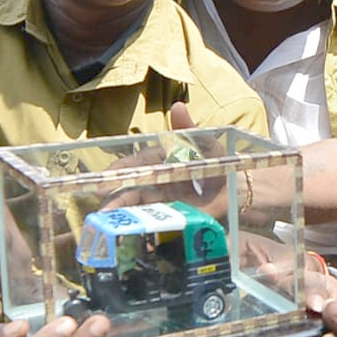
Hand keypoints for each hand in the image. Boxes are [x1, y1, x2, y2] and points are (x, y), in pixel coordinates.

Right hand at [98, 103, 228, 214]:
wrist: (236, 189)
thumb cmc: (217, 163)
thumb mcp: (205, 144)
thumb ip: (190, 129)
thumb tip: (178, 107)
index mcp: (160, 160)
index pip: (136, 163)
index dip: (120, 169)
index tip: (106, 175)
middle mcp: (157, 180)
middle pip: (132, 186)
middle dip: (115, 193)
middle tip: (100, 199)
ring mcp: (162, 200)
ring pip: (138, 204)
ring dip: (122, 210)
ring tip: (107, 216)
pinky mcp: (171, 217)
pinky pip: (153, 221)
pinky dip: (139, 225)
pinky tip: (126, 230)